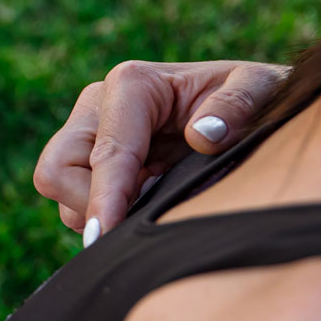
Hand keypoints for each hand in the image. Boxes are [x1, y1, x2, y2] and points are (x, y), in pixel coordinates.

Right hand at [35, 59, 286, 244]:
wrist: (256, 104)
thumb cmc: (258, 95)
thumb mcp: (262, 87)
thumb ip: (237, 104)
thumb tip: (202, 135)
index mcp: (133, 84)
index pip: (105, 151)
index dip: (105, 198)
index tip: (107, 236)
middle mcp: (99, 105)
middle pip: (58, 170)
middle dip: (90, 205)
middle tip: (136, 226)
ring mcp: (91, 133)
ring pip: (61, 190)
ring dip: (99, 211)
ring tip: (155, 209)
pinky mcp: (94, 160)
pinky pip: (77, 200)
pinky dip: (105, 213)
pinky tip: (148, 207)